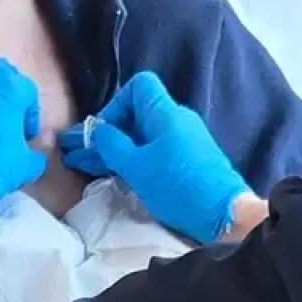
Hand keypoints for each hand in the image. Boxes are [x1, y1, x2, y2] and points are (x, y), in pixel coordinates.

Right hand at [59, 72, 248, 243]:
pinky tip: (115, 173)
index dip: (116, 104)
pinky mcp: (188, 160)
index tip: (104, 132)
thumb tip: (99, 130)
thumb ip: (112, 145)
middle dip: (108, 132)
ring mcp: (184, 141)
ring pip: (144, 136)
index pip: (138, 87)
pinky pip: (155, 151)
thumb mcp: (136, 167)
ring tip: (85, 165)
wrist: (224, 214)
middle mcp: (177, 120)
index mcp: (165, 113)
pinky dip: (134, 159)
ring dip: (117, 149)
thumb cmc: (178, 187)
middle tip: (77, 151)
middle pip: (137, 114)